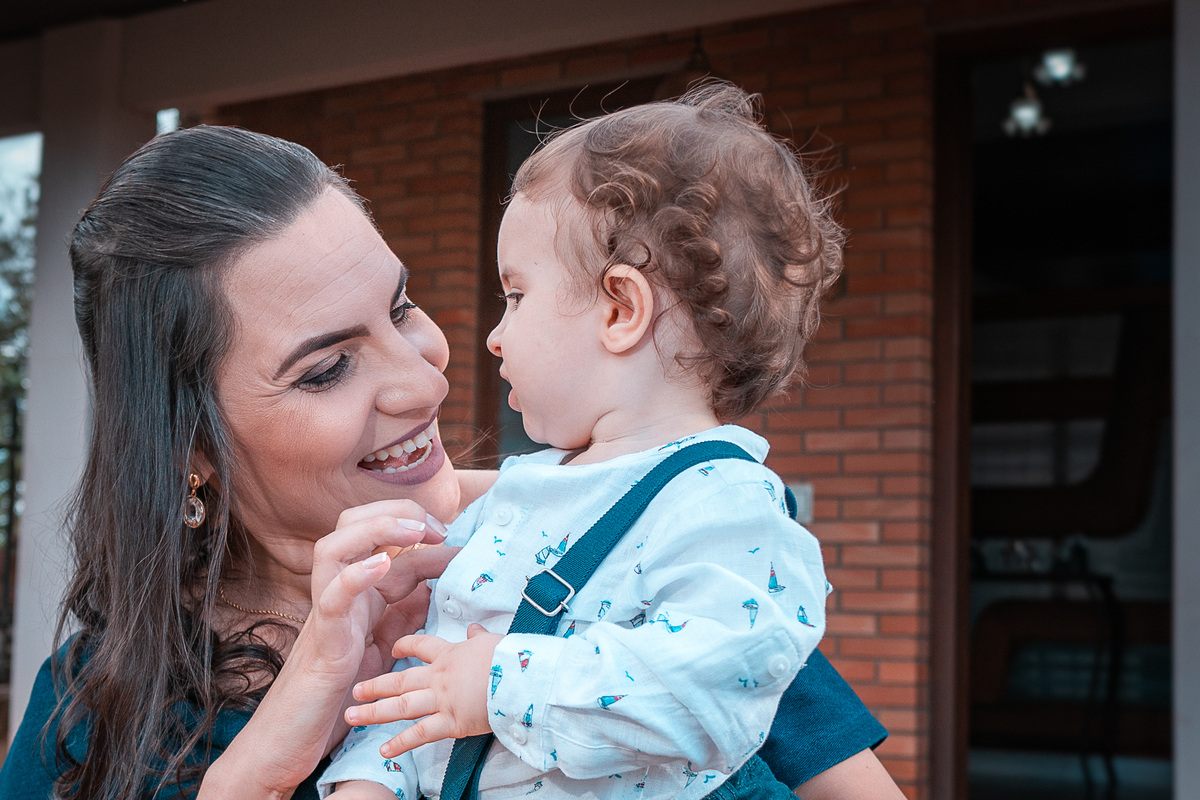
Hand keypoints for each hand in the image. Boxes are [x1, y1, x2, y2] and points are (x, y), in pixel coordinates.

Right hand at [201, 502, 453, 797]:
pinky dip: (355, 575)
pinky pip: (331, 597)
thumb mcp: (380, 648)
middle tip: (435, 527)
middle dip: (395, 513)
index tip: (454, 538)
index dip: (422, 533)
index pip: (383, 541)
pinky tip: (381, 565)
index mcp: (355, 592)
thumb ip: (401, 616)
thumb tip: (428, 588)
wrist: (290, 740)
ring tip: (414, 532)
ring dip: (376, 530)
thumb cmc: (333, 695)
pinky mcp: (321, 640)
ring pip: (333, 547)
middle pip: (351, 524)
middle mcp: (337, 593)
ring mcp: (325, 613)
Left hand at [345, 623, 502, 756]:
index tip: (394, 649)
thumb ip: (478, 637)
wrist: (519, 677)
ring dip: (375, 712)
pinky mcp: (451, 722)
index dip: (405, 646)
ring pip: (401, 707)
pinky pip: (421, 734)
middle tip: (355, 691)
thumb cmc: (509, 657)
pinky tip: (383, 750)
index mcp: (449, 655)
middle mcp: (439, 678)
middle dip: (375, 686)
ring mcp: (442, 701)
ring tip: (353, 716)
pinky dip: (401, 743)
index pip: (421, 646)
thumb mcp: (491, 640)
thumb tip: (474, 628)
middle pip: (400, 681)